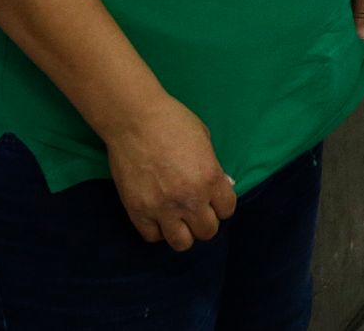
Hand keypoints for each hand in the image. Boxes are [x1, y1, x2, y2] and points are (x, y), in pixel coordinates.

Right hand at [103, 96, 236, 249]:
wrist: (135, 120)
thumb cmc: (173, 121)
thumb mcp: (205, 140)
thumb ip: (214, 168)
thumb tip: (223, 187)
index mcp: (210, 178)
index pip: (227, 210)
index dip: (222, 205)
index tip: (214, 200)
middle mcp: (189, 198)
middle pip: (207, 232)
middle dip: (205, 221)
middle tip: (197, 210)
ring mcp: (162, 208)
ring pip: (181, 243)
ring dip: (183, 232)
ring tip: (178, 218)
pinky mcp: (137, 211)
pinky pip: (153, 236)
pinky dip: (158, 230)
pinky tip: (159, 216)